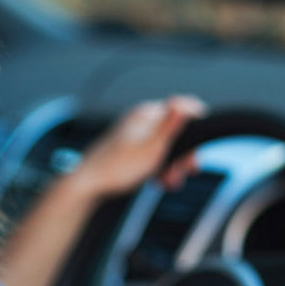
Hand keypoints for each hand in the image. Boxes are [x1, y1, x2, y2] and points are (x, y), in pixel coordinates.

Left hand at [68, 95, 205, 199]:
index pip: (183, 111)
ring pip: (167, 147)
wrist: (89, 184)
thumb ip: (170, 124)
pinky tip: (157, 181)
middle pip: (177, 132)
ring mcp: (137, 135)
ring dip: (172, 166)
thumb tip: (184, 101)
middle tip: (181, 173)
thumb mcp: (152, 146)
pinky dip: (160, 168)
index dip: (195, 131)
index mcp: (147, 114)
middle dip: (182, 156)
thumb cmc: (118, 166)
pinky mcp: (132, 149)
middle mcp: (142, 120)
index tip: (195, 152)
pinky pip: (154, 155)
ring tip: (168, 181)